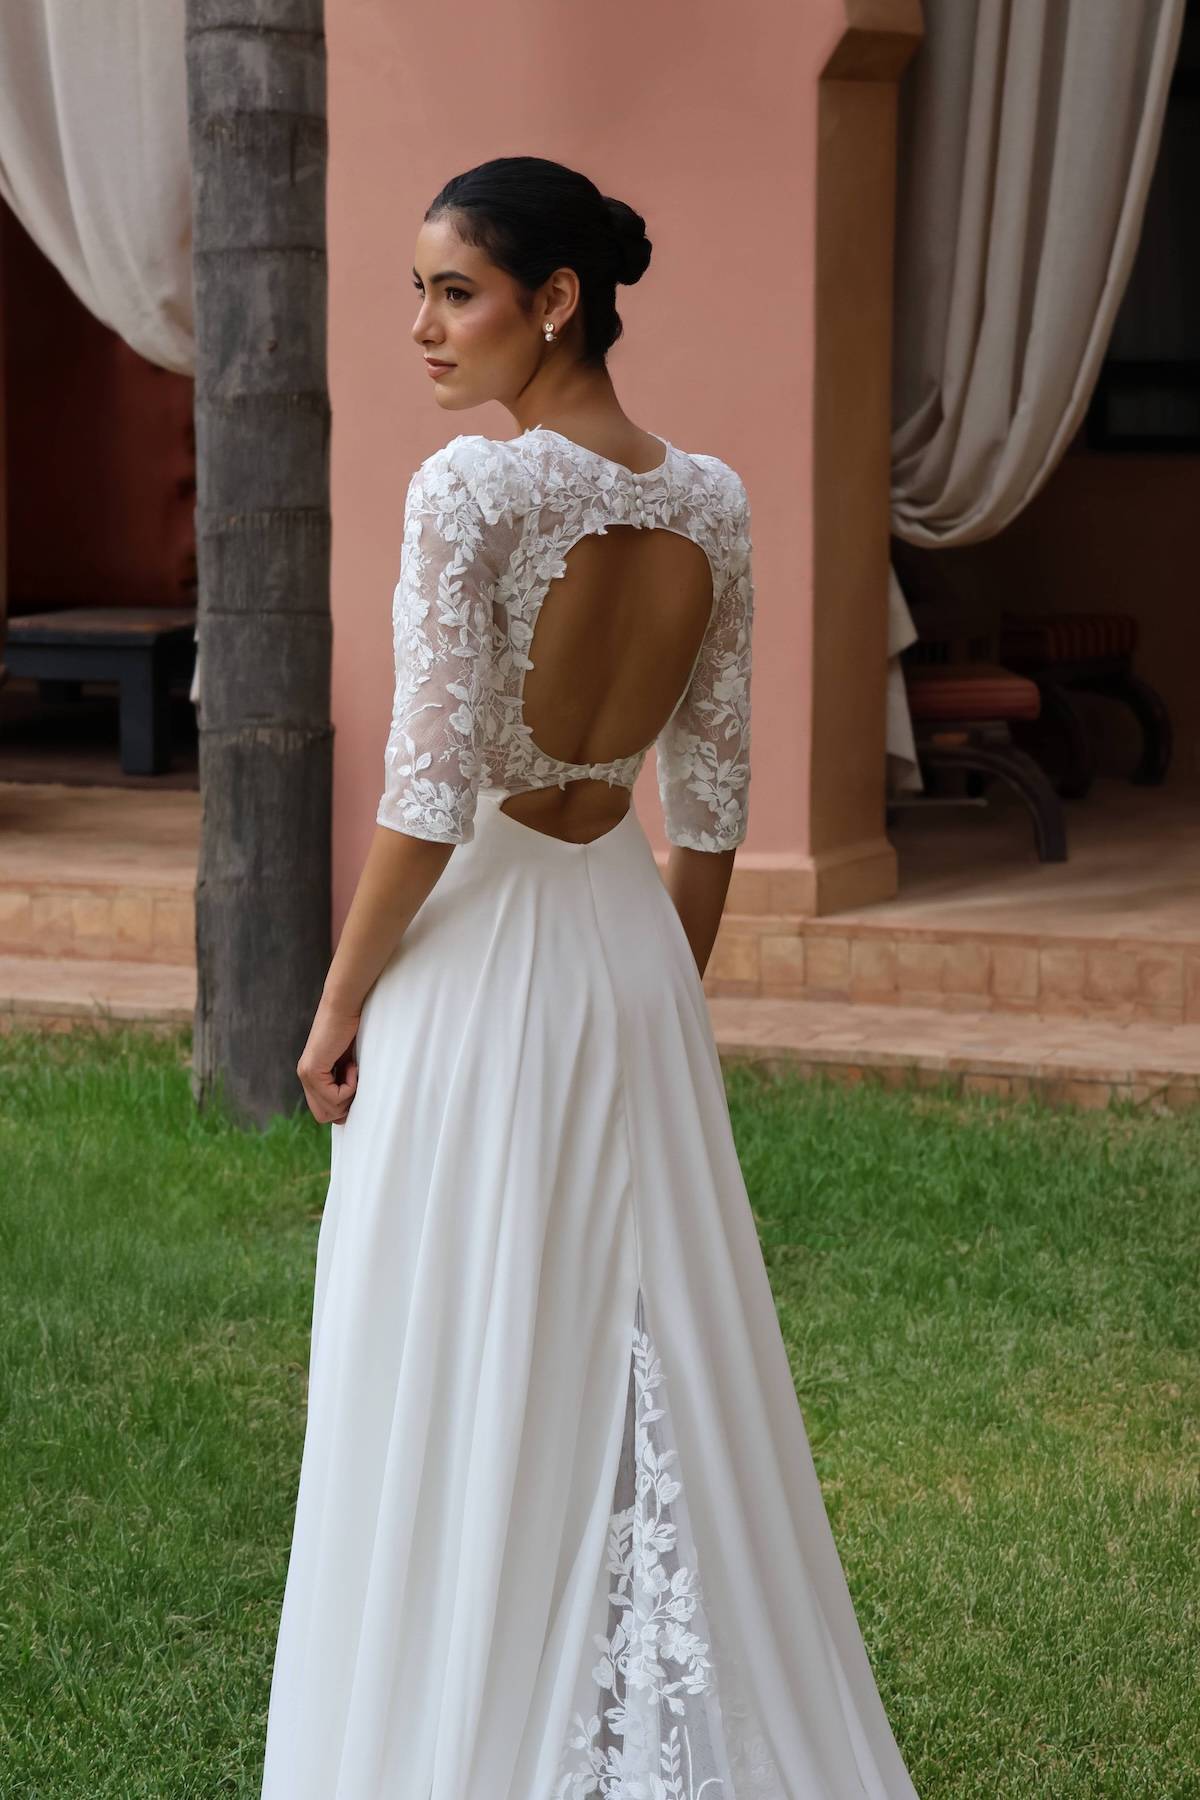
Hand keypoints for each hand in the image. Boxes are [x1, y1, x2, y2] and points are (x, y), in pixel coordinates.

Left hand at [297, 996, 360, 1124]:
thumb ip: (343, 1079)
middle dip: (344, 1106)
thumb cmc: (352, 1027)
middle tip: (355, 1081)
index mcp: (311, 1075)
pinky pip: (334, 1097)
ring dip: (348, 1095)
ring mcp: (306, 1074)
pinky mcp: (312, 1071)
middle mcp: (305, 1076)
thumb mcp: (348, 1060)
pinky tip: (351, 1065)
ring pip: (329, 1110)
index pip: (322, 1111)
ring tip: (353, 1069)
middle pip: (323, 1116)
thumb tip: (348, 1109)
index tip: (355, 1083)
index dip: (343, 1105)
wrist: (345, 1006)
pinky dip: (350, 1086)